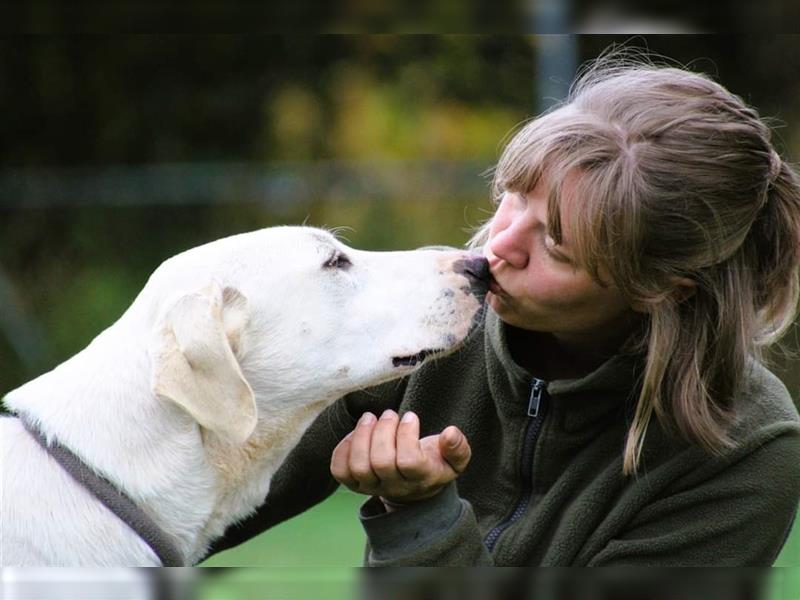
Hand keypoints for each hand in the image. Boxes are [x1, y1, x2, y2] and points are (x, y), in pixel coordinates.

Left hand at [330, 409, 470, 507]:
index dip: (406, 435)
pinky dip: (343, 448)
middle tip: (389, 414)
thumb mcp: (454, 460)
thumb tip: (451, 432)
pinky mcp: (354, 484)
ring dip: (362, 435)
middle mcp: (394, 487)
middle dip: (383, 431)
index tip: (410, 417)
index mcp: (421, 479)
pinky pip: (339, 470)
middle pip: (381, 462)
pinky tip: (357, 433)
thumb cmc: (434, 465)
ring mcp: (372, 487)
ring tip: (371, 417)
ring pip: (359, 466)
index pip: (409, 461)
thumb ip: (458, 448)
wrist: (414, 489)